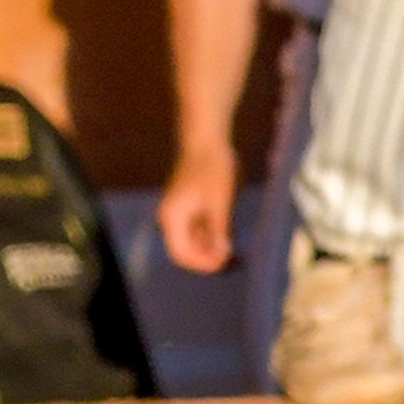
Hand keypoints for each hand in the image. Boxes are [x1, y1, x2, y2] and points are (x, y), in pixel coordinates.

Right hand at [158, 141, 241, 275]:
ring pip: (191, 241)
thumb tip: (223, 255)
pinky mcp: (187, 207)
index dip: (202, 264)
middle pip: (184, 250)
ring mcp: (178, 212)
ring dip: (209, 248)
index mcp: (172, 218)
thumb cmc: (212, 169)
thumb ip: (219, 230)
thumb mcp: (219, 202)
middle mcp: (170, 218)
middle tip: (233, 258)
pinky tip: (228, 235)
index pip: (181, 254)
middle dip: (207, 258)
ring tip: (233, 248)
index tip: (225, 263)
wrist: (206, 140)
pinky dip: (210, 236)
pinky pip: (195, 230)